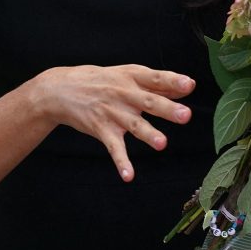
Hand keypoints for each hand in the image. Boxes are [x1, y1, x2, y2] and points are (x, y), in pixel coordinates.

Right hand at [35, 64, 194, 181]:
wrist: (61, 89)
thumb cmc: (102, 80)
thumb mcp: (128, 74)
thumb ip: (157, 83)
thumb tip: (187, 87)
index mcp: (132, 77)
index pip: (156, 78)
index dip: (173, 81)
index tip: (189, 85)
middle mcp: (124, 94)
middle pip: (148, 102)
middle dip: (167, 109)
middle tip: (186, 115)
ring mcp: (112, 112)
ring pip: (133, 124)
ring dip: (148, 134)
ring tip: (162, 144)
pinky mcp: (101, 129)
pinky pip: (114, 147)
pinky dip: (121, 162)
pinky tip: (128, 175)